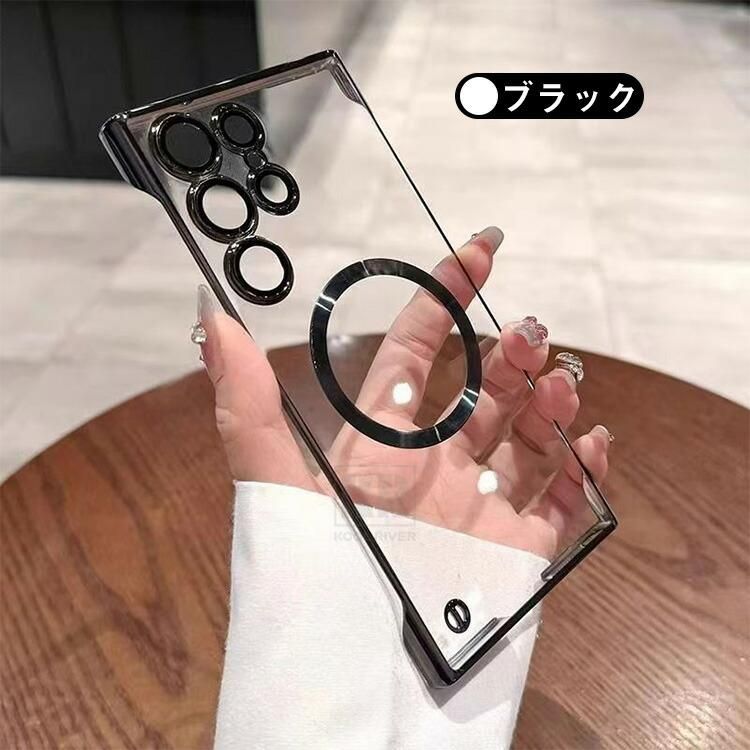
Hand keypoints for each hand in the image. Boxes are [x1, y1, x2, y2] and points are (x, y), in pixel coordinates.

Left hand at [197, 227, 611, 559]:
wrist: (359, 673)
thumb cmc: (314, 571)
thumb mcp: (275, 481)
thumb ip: (245, 404)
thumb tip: (213, 320)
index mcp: (384, 442)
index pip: (417, 352)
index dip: (444, 298)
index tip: (478, 251)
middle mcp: (434, 467)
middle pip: (482, 390)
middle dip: (508, 351)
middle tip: (528, 331)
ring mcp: (479, 507)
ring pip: (528, 437)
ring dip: (549, 400)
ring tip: (556, 382)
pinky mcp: (517, 552)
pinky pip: (564, 504)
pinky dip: (584, 471)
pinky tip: (590, 441)